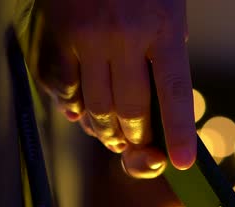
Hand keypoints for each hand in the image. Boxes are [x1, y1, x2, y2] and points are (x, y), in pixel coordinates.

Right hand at [31, 0, 195, 178]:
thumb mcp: (167, 12)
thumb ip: (163, 57)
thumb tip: (149, 112)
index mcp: (164, 26)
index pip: (173, 93)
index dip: (177, 133)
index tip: (179, 162)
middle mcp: (124, 34)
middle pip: (130, 110)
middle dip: (133, 138)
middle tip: (132, 145)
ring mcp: (85, 35)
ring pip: (94, 107)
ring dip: (103, 129)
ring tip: (108, 135)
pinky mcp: (55, 34)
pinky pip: (60, 88)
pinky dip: (70, 106)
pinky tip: (77, 110)